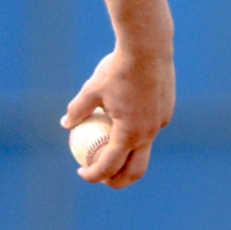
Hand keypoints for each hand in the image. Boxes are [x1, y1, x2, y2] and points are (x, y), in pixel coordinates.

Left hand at [60, 47, 174, 187]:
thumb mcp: (90, 89)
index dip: (94, 174)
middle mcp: (148, 133)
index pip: (109, 165)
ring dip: (128, 159)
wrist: (148, 49)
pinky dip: (135, 136)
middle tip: (100, 177)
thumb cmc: (116, 69)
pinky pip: (149, 130)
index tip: (82, 172)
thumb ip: (78, 109)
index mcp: (128, 133)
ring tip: (108, 154)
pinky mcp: (164, 112)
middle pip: (135, 170)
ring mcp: (159, 123)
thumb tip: (65, 124)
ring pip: (144, 151)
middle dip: (118, 180)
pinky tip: (120, 123)